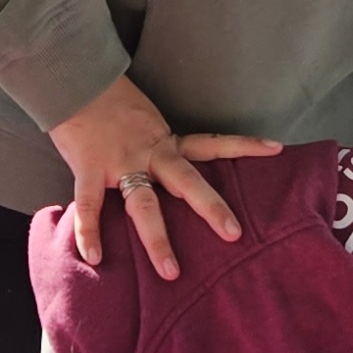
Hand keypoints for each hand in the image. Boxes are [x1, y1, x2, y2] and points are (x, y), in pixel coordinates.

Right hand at [48, 73, 281, 275]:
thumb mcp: (147, 121)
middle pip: (187, 182)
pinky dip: (89, 232)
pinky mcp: (89, 168)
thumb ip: (161, 145)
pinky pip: (89, 205)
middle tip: (234, 234)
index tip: (277, 149)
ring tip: (170, 272)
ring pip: (143, 204)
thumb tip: (177, 171)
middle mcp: (150, 153)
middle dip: (210, 208)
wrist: (75, 80)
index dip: (245, 146)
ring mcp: (120, 163)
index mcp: (167, 142)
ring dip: (157, 239)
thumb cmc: (111, 104)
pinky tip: (94, 257)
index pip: (213, 143)